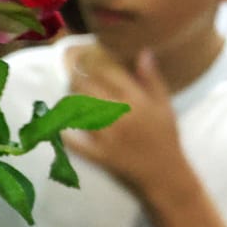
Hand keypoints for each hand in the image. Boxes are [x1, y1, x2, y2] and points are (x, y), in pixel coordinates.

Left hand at [63, 46, 184, 200]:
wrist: (165, 174)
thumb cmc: (166, 137)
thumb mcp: (165, 105)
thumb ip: (153, 80)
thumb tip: (143, 52)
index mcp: (138, 101)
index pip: (108, 74)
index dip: (92, 65)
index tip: (84, 62)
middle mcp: (120, 115)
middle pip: (88, 90)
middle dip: (76, 81)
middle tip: (72, 78)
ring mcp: (108, 136)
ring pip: (79, 112)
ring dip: (69, 103)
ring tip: (66, 98)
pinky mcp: (100, 155)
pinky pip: (76, 143)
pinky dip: (65, 135)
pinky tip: (59, 127)